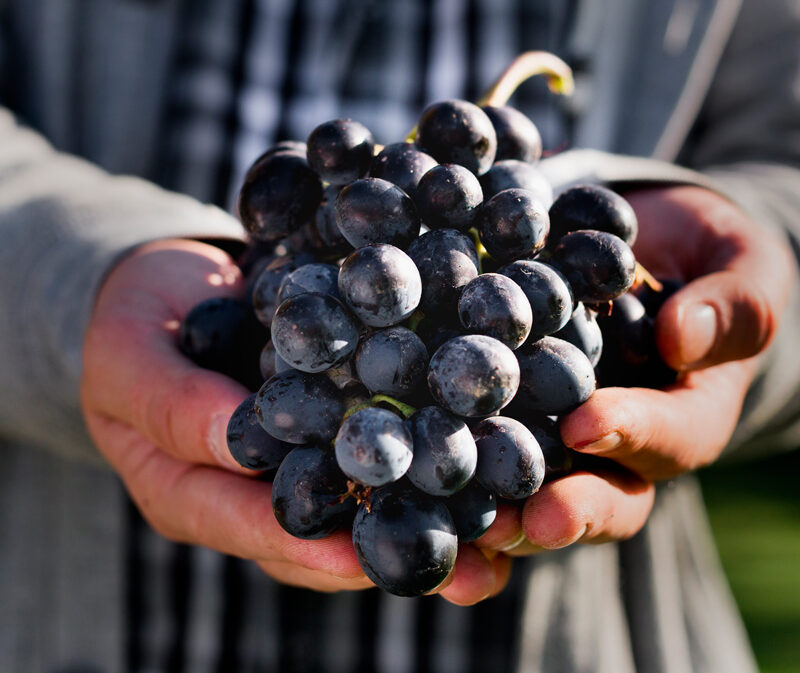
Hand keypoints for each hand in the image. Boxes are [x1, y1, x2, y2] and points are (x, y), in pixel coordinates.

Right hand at [81, 239, 503, 603]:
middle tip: (472, 568)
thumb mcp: (127, 357)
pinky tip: (487, 441)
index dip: (309, 548)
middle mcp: (255, 490)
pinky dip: (432, 447)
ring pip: (367, 499)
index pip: (252, 531)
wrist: (167, 287)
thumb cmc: (131, 324)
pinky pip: (384, 441)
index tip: (366, 559)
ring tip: (507, 523)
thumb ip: (171, 403)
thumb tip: (238, 440)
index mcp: (192, 492)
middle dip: (398, 549)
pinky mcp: (336, 419)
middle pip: (327, 538)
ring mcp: (299, 458)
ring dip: (436, 510)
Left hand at [476, 185, 792, 555]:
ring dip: (495, 524)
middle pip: (599, 498)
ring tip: (456, 539)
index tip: (586, 425)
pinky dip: (442, 484)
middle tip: (522, 519)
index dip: (631, 434)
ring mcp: (557, 445)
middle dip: (562, 512)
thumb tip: (681, 338)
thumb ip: (732, 304)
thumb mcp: (738, 265)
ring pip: (532, 501)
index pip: (668, 439)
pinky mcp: (503, 426)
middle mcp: (620, 451)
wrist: (638, 251)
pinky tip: (400, 492)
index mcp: (684, 417)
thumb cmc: (700, 257)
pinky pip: (477, 462)